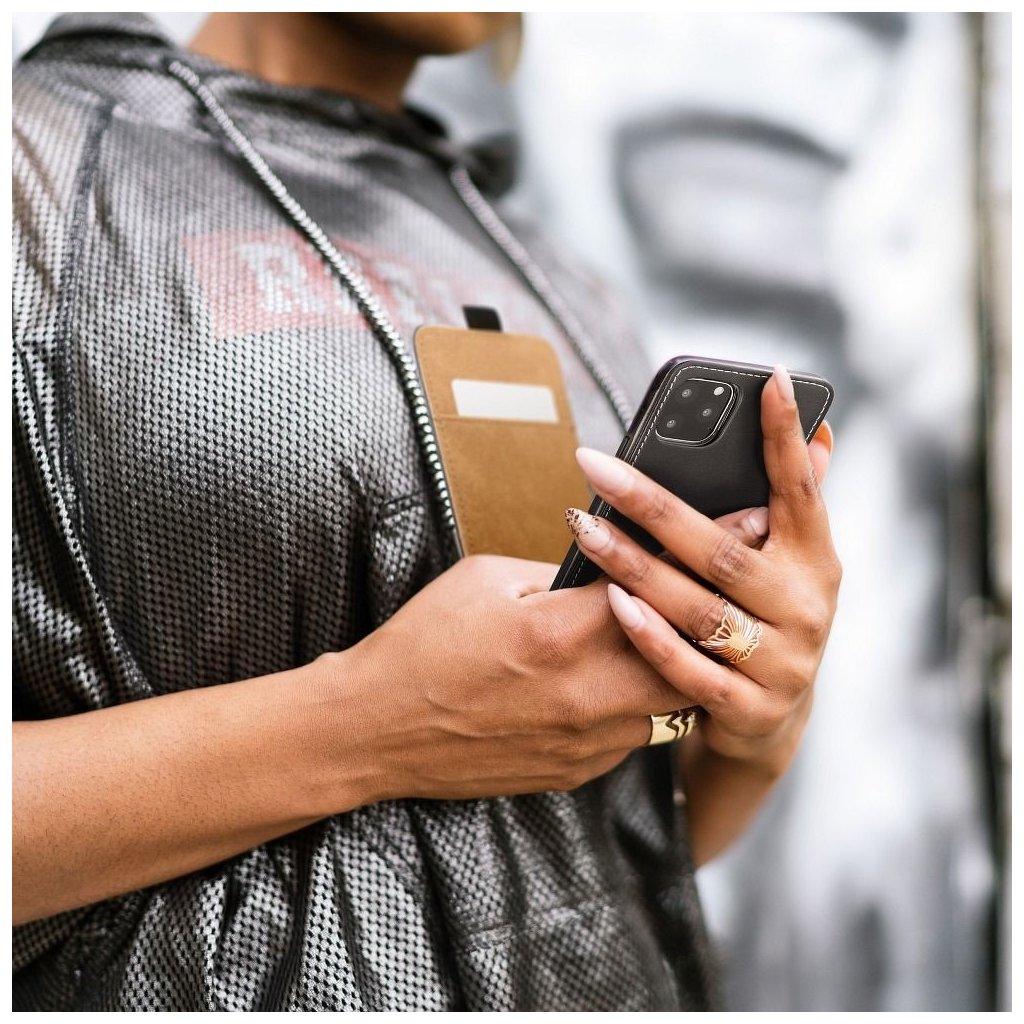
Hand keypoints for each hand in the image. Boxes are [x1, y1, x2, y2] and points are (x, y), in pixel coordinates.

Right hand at [335, 552, 703, 803]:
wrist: (378, 728)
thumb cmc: (422, 646)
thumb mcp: (485, 580)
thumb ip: (558, 575)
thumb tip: (608, 568)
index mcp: (559, 632)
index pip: (657, 580)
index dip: (706, 548)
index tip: (747, 525)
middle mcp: (585, 692)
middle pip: (689, 649)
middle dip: (715, 610)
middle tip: (732, 581)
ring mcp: (587, 740)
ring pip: (673, 698)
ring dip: (682, 661)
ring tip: (687, 630)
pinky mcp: (579, 771)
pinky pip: (637, 734)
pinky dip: (642, 702)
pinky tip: (623, 679)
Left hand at [565, 366, 840, 773]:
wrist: (773, 722)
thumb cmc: (768, 617)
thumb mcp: (791, 563)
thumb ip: (795, 502)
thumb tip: (818, 431)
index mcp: (816, 561)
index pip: (801, 490)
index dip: (784, 437)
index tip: (767, 379)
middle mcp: (806, 609)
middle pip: (721, 550)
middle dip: (653, 504)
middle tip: (594, 464)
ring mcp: (780, 663)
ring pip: (697, 607)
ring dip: (634, 565)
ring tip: (583, 527)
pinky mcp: (747, 709)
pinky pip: (688, 670)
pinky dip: (650, 635)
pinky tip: (611, 599)